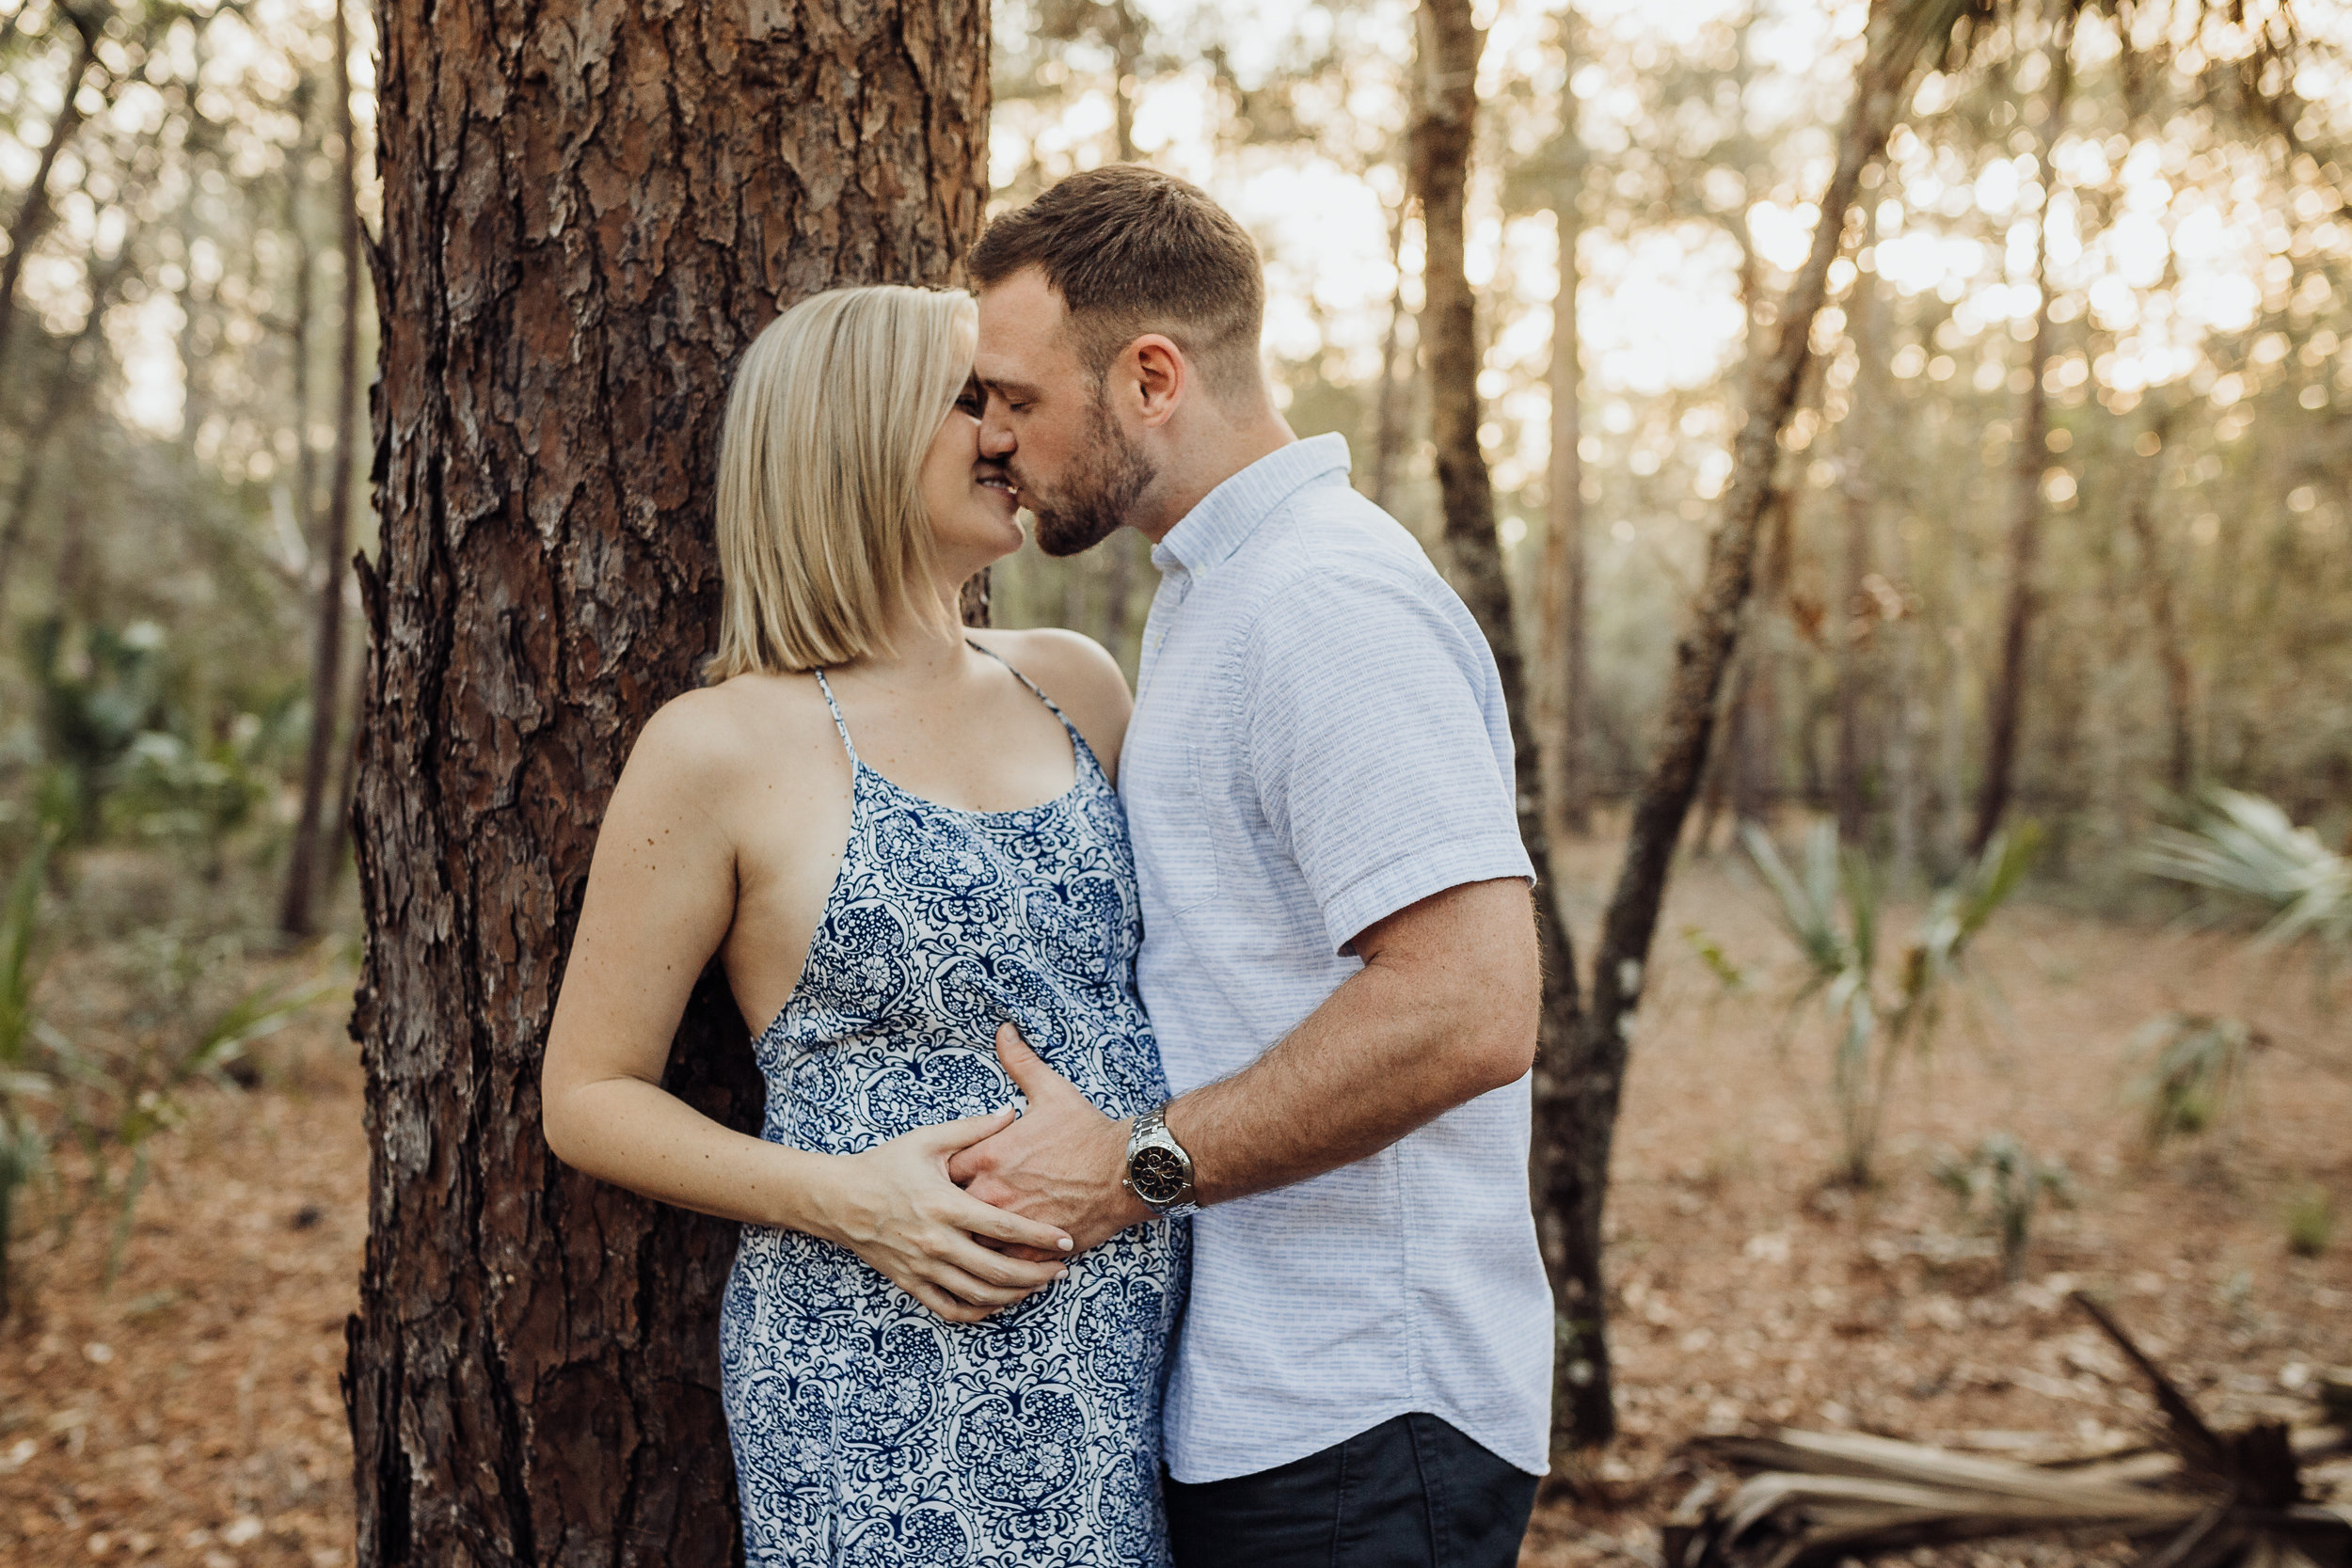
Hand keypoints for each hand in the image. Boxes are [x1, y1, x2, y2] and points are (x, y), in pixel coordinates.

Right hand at [812, 1110, 1075, 1323]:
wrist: (837, 1198)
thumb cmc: (884, 1165)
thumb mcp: (927, 1140)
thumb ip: (973, 1129)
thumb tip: (1011, 1112)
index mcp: (944, 1204)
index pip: (1003, 1226)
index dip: (1039, 1236)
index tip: (1067, 1240)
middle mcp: (935, 1241)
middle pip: (996, 1269)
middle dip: (1036, 1274)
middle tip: (1061, 1269)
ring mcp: (921, 1266)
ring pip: (977, 1294)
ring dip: (1014, 1295)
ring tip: (1038, 1286)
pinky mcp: (909, 1282)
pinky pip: (949, 1308)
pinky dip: (978, 1311)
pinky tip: (998, 1302)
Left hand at [946, 1024, 1152, 1255]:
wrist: (1128, 1169)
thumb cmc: (1088, 1131)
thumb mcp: (1050, 1090)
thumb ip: (1019, 1061)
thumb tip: (1004, 1031)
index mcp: (987, 1155)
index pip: (942, 1171)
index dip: (940, 1175)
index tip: (945, 1177)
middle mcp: (991, 1191)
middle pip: (950, 1211)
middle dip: (950, 1212)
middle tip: (948, 1213)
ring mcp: (1011, 1222)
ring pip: (971, 1242)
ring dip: (970, 1240)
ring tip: (969, 1241)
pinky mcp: (1032, 1247)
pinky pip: (1002, 1263)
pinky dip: (998, 1262)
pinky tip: (998, 1260)